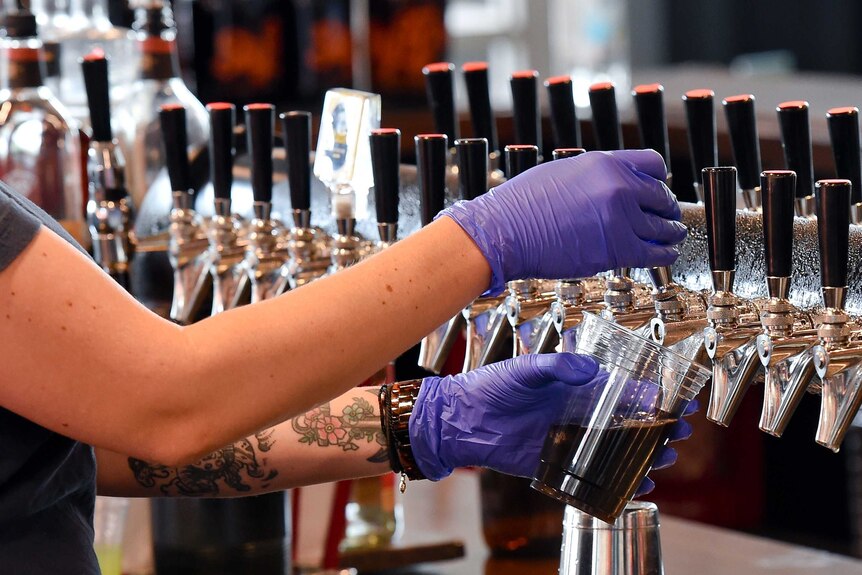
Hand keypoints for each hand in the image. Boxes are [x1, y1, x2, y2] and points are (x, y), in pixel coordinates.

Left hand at [408, 353, 697, 497]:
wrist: (461, 418)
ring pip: (613, 450)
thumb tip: (590, 368)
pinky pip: (590, 475)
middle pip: (624, 422)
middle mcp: (574, 414)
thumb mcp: (524, 369)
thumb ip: (556, 367)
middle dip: (655, 427)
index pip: (619, 391)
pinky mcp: (554, 464)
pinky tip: (636, 486)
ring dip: (641, 454)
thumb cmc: (490, 387)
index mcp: (572, 388)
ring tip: (665, 458)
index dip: (648, 396)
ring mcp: (567, 440)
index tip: (674, 398)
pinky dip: (614, 481)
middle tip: (680, 431)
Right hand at [439, 149, 686, 293]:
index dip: (658, 180)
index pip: (653, 165)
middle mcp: (619, 186)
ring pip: (663, 227)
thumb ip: (594, 177)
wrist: (505, 231)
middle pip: (662, 197)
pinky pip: (655, 252)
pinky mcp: (617, 249)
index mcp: (605, 163)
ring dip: (670, 232)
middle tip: (667, 217)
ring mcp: (620, 218)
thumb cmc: (521, 206)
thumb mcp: (562, 173)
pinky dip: (665, 254)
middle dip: (666, 208)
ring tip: (672, 236)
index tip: (657, 190)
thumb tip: (608, 187)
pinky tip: (667, 254)